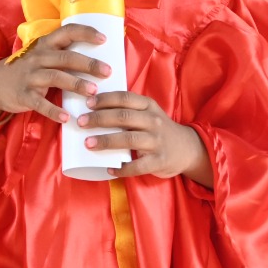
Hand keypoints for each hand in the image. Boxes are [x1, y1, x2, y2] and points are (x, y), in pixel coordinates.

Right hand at [0, 24, 109, 131]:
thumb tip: (98, 59)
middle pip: (66, 57)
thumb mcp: (42, 56)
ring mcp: (31, 76)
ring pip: (56, 77)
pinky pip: (41, 103)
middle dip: (88, 64)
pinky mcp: (24, 95)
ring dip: (76, 84)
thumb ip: (63, 55)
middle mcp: (39, 57)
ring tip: (93, 92)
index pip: (67, 32)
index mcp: (46, 45)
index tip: (104, 39)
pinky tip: (67, 118)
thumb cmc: (29, 70)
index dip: (86, 33)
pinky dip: (54, 111)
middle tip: (107, 71)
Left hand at [79, 91, 212, 184]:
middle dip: (100, 119)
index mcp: (149, 106)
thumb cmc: (159, 130)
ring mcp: (157, 141)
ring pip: (129, 139)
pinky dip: (122, 169)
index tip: (87, 103)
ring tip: (88, 143)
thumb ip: (128, 110)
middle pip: (124, 117)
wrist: (187, 149)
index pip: (125, 98)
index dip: (105, 99)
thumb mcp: (149, 113)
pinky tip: (109, 170)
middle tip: (80, 122)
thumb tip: (93, 110)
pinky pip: (138, 166)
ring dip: (106, 140)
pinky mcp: (159, 161)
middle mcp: (153, 121)